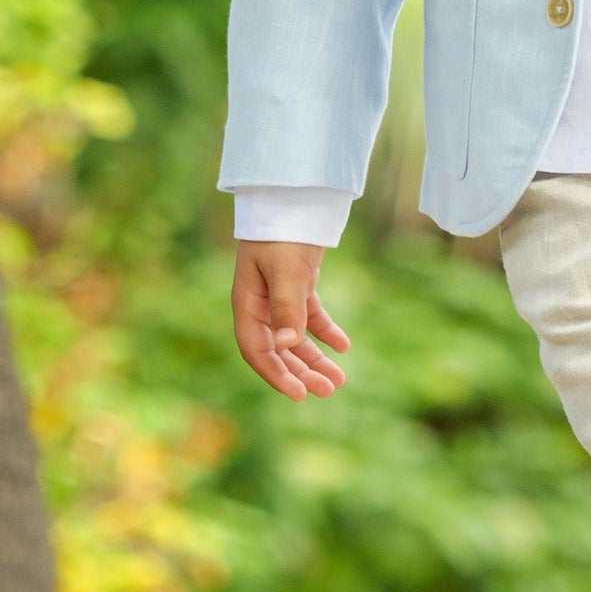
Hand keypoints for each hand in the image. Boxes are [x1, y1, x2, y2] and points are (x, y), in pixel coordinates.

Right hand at [232, 241, 351, 398]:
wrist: (292, 197)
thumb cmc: (281, 232)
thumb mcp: (285, 271)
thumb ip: (287, 308)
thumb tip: (287, 347)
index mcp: (246, 303)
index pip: (257, 350)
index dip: (276, 374)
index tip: (300, 394)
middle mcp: (259, 305)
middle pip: (279, 350)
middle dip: (302, 372)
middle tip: (329, 391)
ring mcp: (278, 297)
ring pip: (296, 338)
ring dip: (316, 359)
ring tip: (339, 380)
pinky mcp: (298, 287)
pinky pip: (311, 318)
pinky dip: (326, 332)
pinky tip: (344, 346)